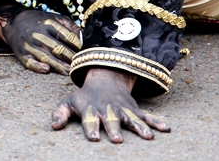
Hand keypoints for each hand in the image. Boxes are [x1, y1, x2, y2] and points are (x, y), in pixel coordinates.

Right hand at [0, 10, 81, 74]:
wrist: (13, 22)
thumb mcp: (53, 17)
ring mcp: (30, 45)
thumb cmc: (38, 21)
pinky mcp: (22, 55)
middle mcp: (39, 35)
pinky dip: (38, 67)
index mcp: (49, 24)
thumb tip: (83, 36)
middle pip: (58, 48)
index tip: (85, 51)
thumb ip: (68, 25)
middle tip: (80, 65)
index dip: (78, 45)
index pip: (67, 36)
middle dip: (71, 58)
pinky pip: (30, 63)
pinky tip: (47, 70)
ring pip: (47, 57)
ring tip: (70, 72)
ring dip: (59, 66)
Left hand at [52, 68, 170, 142]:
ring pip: (132, 119)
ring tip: (148, 138)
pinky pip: (147, 115)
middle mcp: (108, 110)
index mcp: (91, 110)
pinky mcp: (134, 109)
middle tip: (117, 140)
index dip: (90, 128)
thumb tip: (53, 126)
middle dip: (114, 129)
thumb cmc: (84, 97)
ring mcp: (122, 109)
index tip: (93, 138)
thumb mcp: (69, 101)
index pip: (89, 120)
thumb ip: (60, 113)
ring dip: (140, 127)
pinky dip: (157, 122)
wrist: (104, 78)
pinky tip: (166, 129)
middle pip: (111, 121)